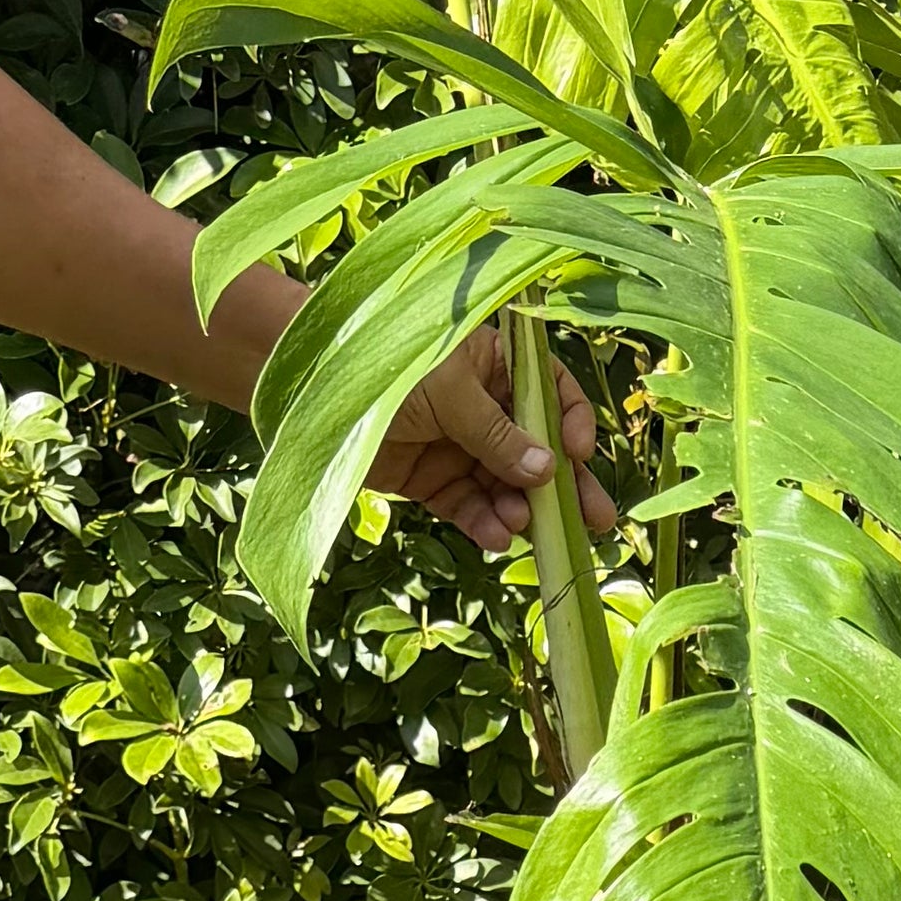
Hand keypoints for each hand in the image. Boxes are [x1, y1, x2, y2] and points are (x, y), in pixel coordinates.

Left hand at [368, 331, 617, 553]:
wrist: (304, 390)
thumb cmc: (379, 366)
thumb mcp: (447, 391)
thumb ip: (497, 434)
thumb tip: (548, 471)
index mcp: (492, 364)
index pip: (549, 393)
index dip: (568, 424)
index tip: (575, 455)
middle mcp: (482, 405)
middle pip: (537, 449)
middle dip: (564, 487)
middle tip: (596, 522)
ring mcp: (457, 445)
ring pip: (505, 486)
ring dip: (519, 509)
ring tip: (524, 528)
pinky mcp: (430, 480)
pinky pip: (469, 506)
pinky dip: (484, 523)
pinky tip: (496, 536)